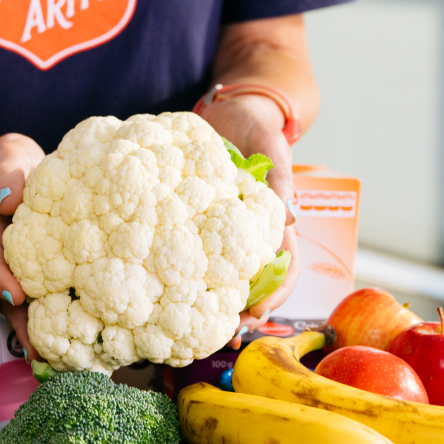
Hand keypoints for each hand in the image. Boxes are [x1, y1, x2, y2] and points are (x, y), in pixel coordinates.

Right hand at [0, 133, 44, 359]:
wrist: (14, 168)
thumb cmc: (8, 163)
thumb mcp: (4, 158)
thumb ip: (6, 175)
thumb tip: (11, 200)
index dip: (1, 278)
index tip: (16, 295)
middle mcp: (5, 253)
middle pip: (9, 293)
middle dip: (22, 324)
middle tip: (39, 352)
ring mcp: (24, 264)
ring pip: (28, 301)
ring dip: (41, 329)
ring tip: (58, 359)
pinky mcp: (44, 268)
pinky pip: (49, 292)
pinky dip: (58, 313)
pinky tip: (77, 335)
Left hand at [197, 94, 300, 343]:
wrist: (229, 107)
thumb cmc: (257, 126)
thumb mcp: (274, 148)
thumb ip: (280, 182)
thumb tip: (287, 220)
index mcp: (272, 224)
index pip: (284, 271)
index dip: (275, 297)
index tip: (256, 314)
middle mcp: (245, 235)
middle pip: (250, 287)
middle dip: (239, 316)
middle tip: (222, 336)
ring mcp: (217, 232)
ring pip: (216, 278)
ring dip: (208, 305)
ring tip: (191, 329)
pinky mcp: (190, 221)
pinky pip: (185, 253)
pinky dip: (177, 275)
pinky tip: (157, 290)